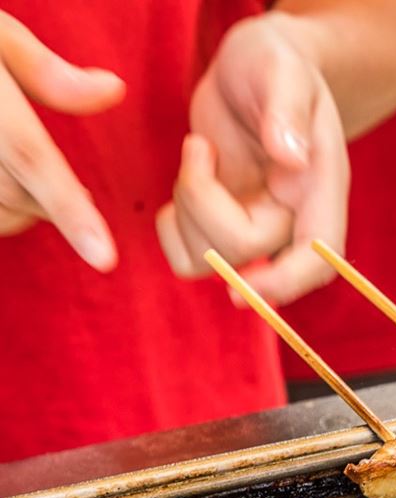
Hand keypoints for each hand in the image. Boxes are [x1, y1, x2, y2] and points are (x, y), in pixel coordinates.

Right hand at [0, 13, 122, 269]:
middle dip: (55, 204)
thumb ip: (45, 71)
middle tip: (82, 196)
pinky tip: (7, 192)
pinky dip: (1, 215)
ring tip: (33, 188)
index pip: (28, 154)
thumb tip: (114, 90)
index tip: (105, 259)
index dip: (68, 209)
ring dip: (22, 213)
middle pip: (12, 193)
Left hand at [156, 13, 348, 305]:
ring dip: (186, 211)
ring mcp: (256, 226)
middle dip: (203, 205)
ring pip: (211, 262)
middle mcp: (293, 218)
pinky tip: (187, 181)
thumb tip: (291, 159)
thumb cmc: (276, 63)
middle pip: (247, 255)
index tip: (240, 287)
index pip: (319, 259)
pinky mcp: (221, 226)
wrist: (256, 66)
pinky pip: (189, 259)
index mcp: (321, 189)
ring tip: (199, 154)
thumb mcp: (283, 71)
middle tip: (199, 147)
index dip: (285, 283)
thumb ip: (288, 112)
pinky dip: (172, 228)